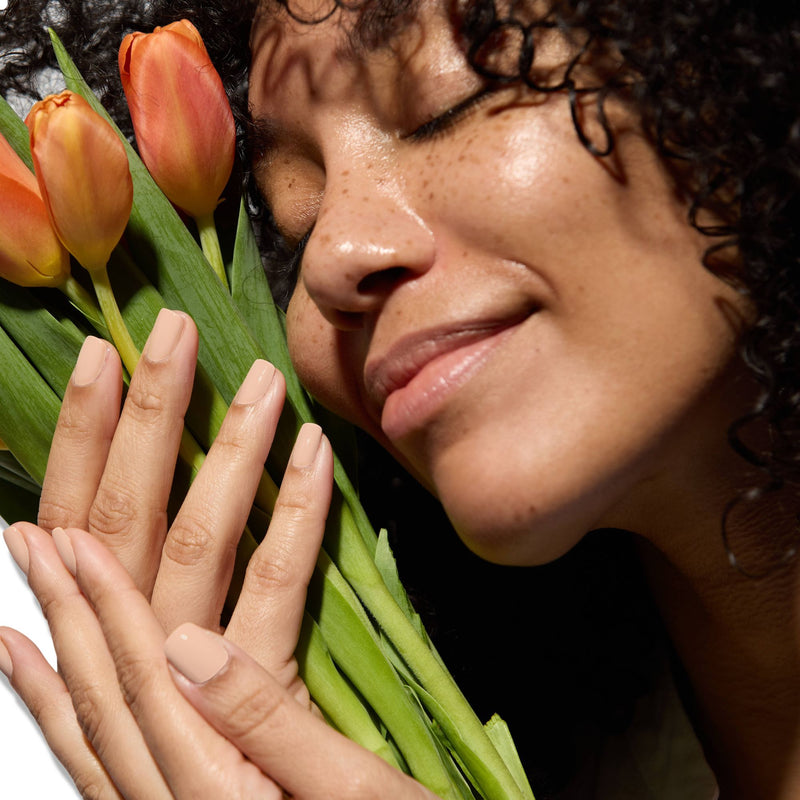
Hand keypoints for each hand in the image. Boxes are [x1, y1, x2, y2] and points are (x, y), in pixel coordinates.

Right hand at [0, 307, 341, 793]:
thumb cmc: (178, 745)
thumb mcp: (116, 669)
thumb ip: (82, 606)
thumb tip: (34, 537)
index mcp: (95, 622)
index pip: (75, 508)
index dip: (79, 431)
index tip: (99, 359)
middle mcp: (131, 634)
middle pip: (129, 509)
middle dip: (149, 415)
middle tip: (172, 332)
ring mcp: (189, 663)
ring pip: (199, 538)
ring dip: (227, 450)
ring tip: (258, 380)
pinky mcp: (256, 688)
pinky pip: (279, 584)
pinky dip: (295, 512)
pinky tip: (313, 453)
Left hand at [0, 524, 435, 798]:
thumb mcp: (347, 786)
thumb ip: (263, 722)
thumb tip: (191, 646)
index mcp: (213, 791)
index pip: (147, 678)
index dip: (110, 604)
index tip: (80, 542)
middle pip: (104, 695)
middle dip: (67, 613)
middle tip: (35, 544)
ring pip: (90, 728)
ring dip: (53, 656)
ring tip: (20, 602)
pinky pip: (93, 767)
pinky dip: (60, 719)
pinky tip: (44, 684)